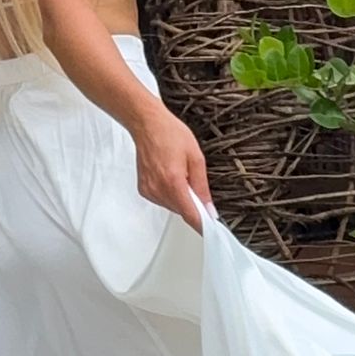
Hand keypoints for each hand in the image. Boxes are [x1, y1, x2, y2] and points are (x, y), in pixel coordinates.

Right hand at [133, 107, 212, 229]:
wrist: (147, 124)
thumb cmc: (169, 134)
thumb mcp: (196, 158)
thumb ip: (202, 186)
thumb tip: (208, 207)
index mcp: (173, 182)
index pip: (190, 214)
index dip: (202, 225)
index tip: (211, 231)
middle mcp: (158, 189)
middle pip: (181, 211)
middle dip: (193, 204)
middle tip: (195, 184)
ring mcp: (149, 190)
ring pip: (172, 206)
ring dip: (181, 198)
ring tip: (180, 174)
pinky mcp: (144, 189)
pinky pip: (162, 200)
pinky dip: (170, 194)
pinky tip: (170, 176)